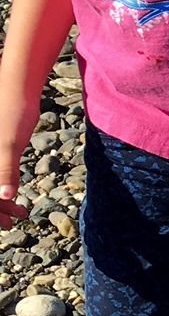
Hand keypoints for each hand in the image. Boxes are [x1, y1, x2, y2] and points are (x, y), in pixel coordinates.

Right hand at [0, 87, 37, 229]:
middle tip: (10, 224)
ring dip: (0, 202)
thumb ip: (4, 170)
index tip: (3, 225)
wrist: (18, 89)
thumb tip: (4, 195)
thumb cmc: (12, 113)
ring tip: (20, 214)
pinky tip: (17, 197)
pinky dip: (4, 186)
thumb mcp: (9, 145)